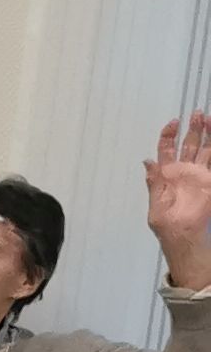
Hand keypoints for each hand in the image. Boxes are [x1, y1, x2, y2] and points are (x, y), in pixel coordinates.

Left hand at [148, 111, 210, 286]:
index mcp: (167, 175)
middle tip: (197, 114)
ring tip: (209, 118)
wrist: (185, 237)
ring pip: (206, 149)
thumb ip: (153, 182)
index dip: (168, 136)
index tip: (173, 123)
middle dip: (194, 129)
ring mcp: (200, 175)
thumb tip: (147, 161)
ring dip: (208, 134)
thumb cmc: (167, 225)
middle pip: (190, 145)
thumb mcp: (155, 205)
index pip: (167, 149)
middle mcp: (185, 171)